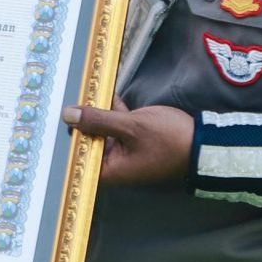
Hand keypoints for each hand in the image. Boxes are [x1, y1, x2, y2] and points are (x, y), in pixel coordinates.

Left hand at [63, 102, 194, 185]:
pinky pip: (118, 125)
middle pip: (89, 141)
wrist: (204, 144)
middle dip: (81, 119)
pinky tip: (106, 93)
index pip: (78, 154)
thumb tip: (68, 115)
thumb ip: (98, 119)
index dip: (67, 135)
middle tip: (67, 97)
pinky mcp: (136, 141)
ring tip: (85, 90)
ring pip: (103, 130)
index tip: (56, 115)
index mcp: (109, 171)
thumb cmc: (169, 140)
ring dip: (97, 112)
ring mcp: (125, 153)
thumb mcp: (130, 126)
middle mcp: (115, 165)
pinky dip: (113, 112)